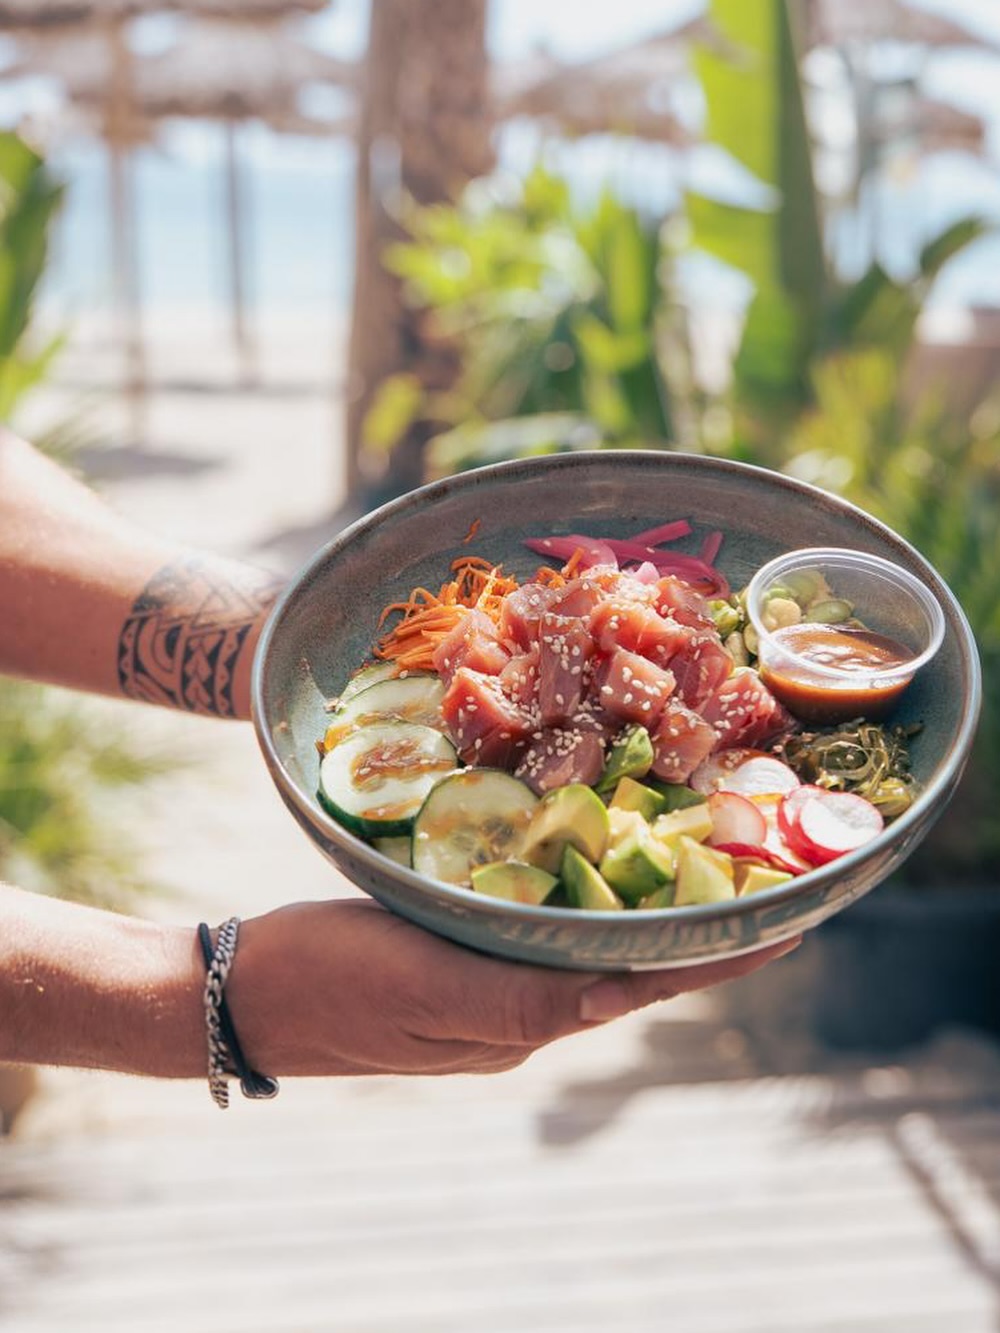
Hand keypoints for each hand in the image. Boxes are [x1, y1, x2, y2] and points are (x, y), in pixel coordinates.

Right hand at [227, 899, 799, 1077]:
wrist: (242, 989)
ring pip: (589, 942)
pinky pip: (539, 923)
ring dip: (645, 903)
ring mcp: (487, 980)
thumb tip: (613, 997)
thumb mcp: (419, 988)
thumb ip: (516, 1000)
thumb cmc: (327, 983)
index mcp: (521, 1022)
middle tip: (750, 861)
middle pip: (630, 962)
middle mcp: (519, 1006)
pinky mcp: (456, 951)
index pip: (643, 984)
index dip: (719, 953)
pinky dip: (581, 890)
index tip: (790, 919)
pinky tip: (588, 851)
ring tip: (693, 847)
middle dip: (695, 920)